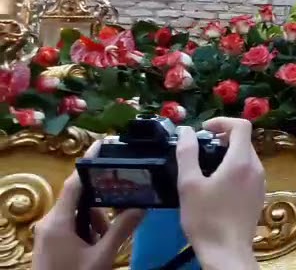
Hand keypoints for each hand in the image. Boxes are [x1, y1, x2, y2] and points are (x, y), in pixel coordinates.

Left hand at [32, 140, 142, 269]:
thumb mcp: (101, 256)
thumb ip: (121, 229)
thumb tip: (142, 207)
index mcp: (58, 221)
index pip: (74, 182)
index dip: (89, 162)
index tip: (105, 145)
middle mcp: (49, 222)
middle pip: (79, 198)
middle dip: (102, 202)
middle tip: (125, 202)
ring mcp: (48, 233)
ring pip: (77, 214)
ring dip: (96, 220)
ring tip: (108, 240)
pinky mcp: (50, 243)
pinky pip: (71, 226)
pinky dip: (88, 230)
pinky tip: (99, 246)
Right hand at [176, 117, 264, 269]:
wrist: (226, 252)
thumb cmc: (206, 218)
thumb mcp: (189, 184)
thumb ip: (187, 153)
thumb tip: (187, 130)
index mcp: (242, 161)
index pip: (242, 125)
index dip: (222, 121)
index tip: (204, 130)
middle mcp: (257, 168)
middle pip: (244, 140)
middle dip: (223, 137)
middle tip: (200, 148)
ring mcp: (261, 182)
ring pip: (246, 156)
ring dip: (228, 153)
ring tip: (205, 166)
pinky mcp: (259, 194)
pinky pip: (248, 171)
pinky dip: (234, 168)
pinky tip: (217, 184)